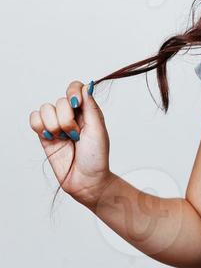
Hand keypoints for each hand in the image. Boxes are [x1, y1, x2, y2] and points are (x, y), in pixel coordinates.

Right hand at [29, 81, 111, 205]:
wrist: (85, 181)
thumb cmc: (96, 157)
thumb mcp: (98, 130)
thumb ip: (90, 107)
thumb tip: (86, 86)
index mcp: (86, 110)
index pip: (75, 88)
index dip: (72, 92)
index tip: (76, 105)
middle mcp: (71, 115)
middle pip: (60, 101)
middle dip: (67, 119)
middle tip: (76, 135)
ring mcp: (57, 125)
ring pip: (45, 109)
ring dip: (54, 125)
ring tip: (65, 139)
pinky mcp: (44, 135)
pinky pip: (34, 119)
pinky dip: (40, 126)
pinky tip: (51, 137)